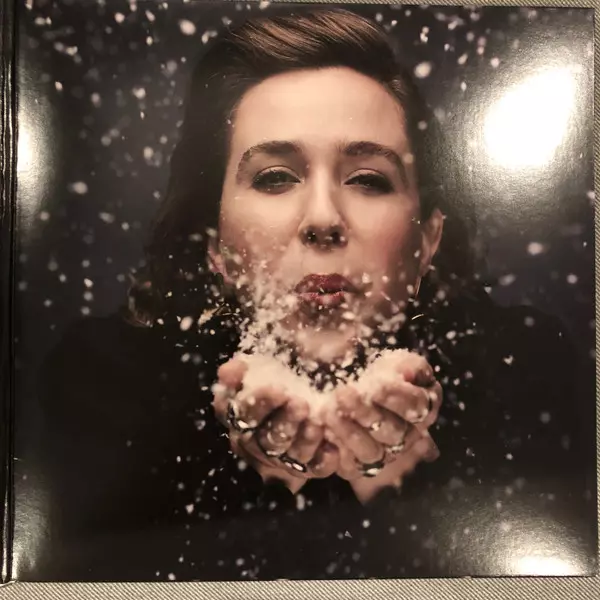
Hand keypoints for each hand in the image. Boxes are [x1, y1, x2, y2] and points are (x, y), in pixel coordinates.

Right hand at [212, 357, 339, 491]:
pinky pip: (313, 470)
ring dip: (303, 441)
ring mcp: (279, 459)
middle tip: (302, 406)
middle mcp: (253, 441)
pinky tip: (333, 449)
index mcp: (239, 414)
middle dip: (284, 423)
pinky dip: (323, 461)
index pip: (243, 413)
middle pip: (264, 439)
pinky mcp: (305, 469)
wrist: (315, 385)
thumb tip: (228, 372)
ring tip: (317, 424)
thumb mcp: (266, 364)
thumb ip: (244, 369)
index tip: (280, 390)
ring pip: (288, 456)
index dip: (260, 404)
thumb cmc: (285, 373)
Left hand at [324, 351, 441, 501]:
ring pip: (371, 452)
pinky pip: (350, 467)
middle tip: (342, 395)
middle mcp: (407, 436)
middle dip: (366, 413)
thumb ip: (409, 366)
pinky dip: (335, 449)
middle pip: (392, 432)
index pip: (415, 406)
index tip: (375, 386)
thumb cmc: (378, 370)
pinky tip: (322, 429)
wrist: (350, 382)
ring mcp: (384, 454)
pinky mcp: (359, 466)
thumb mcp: (397, 360)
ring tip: (327, 410)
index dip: (396, 397)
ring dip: (348, 432)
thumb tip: (408, 373)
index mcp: (422, 408)